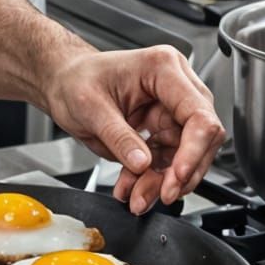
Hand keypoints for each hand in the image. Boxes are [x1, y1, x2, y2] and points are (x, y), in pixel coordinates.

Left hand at [43, 45, 224, 214]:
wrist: (63, 82)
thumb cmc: (75, 79)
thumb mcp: (89, 106)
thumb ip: (118, 136)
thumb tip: (143, 164)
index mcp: (162, 68)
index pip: (198, 115)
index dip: (194, 151)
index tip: (177, 178)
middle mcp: (175, 86)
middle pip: (201, 139)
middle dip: (179, 173)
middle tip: (158, 194)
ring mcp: (171, 109)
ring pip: (186, 157)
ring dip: (163, 182)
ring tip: (136, 196)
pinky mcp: (163, 129)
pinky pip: (169, 162)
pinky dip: (153, 180)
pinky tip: (133, 187)